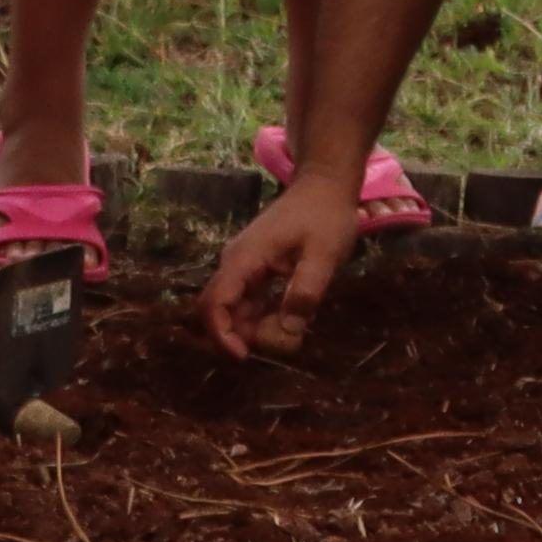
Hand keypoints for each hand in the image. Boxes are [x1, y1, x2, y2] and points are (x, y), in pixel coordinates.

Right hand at [209, 179, 367, 361]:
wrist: (325, 185)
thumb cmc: (325, 215)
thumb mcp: (325, 253)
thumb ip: (306, 290)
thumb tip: (290, 331)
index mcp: (244, 258)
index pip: (215, 302)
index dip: (221, 334)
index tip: (244, 356)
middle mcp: (236, 263)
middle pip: (221, 309)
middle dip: (243, 334)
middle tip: (281, 344)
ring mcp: (244, 265)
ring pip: (237, 307)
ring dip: (257, 326)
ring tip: (291, 331)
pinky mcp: (257, 268)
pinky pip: (251, 299)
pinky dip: (266, 314)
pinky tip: (292, 318)